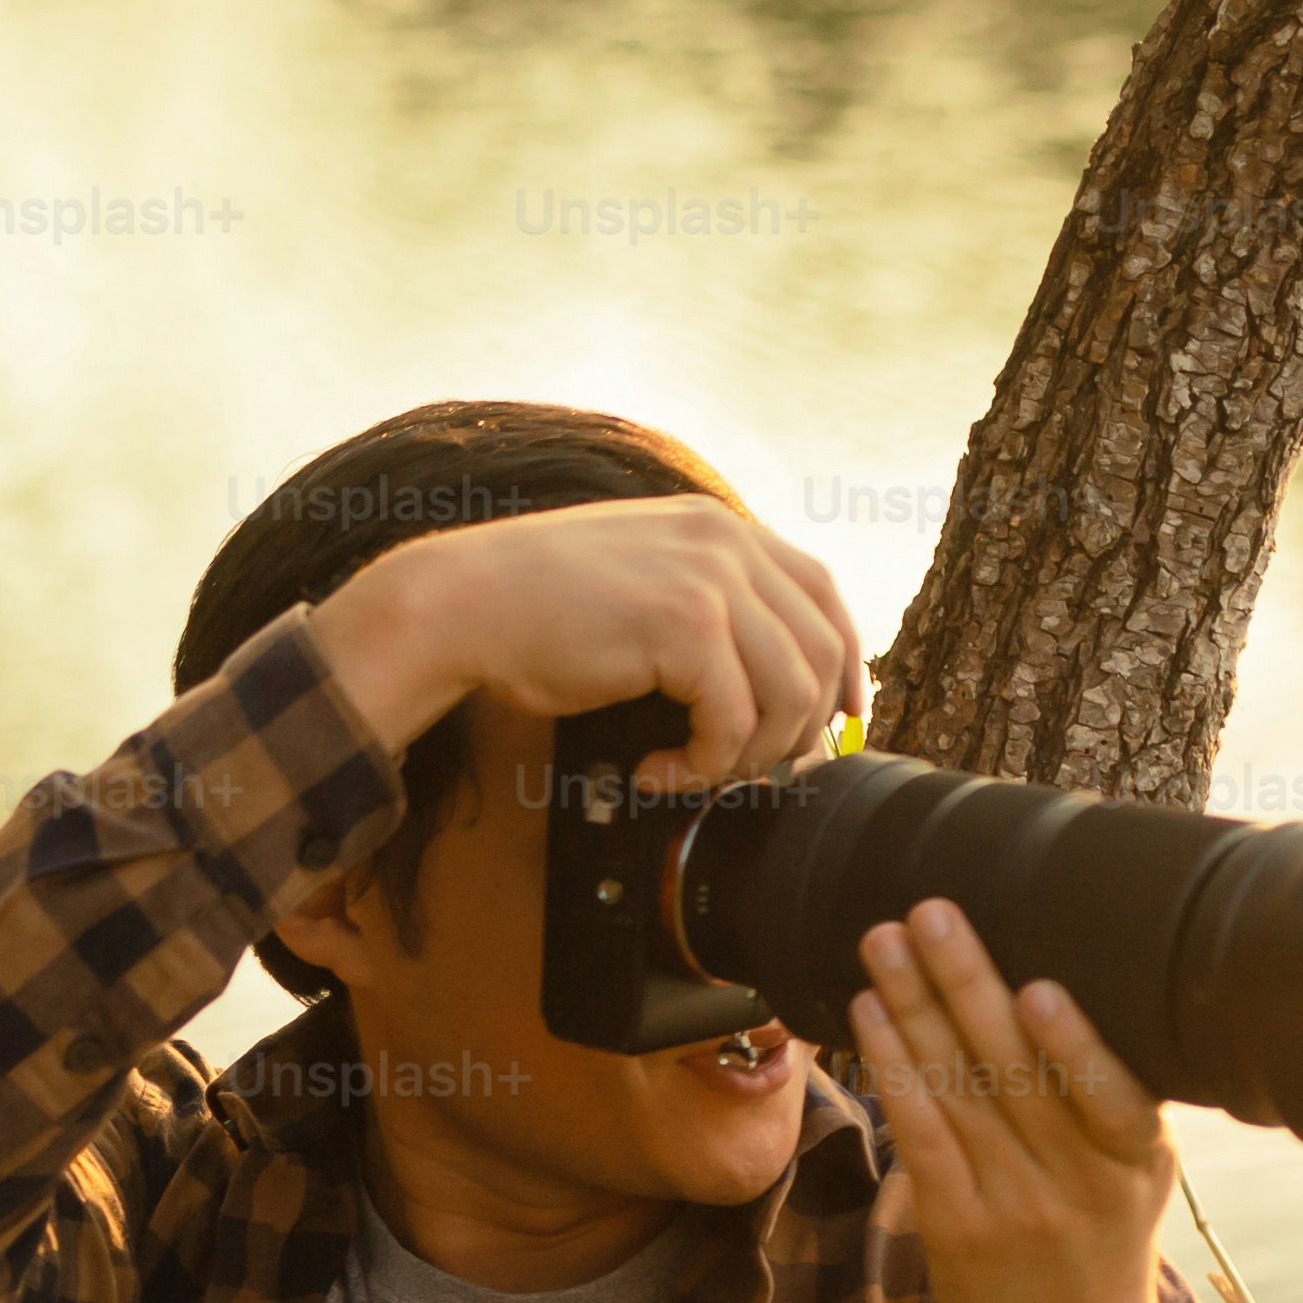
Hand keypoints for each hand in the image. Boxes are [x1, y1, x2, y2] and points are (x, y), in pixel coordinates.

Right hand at [301, 496, 864, 793]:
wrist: (459, 604)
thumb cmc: (529, 609)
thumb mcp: (634, 583)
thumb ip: (698, 605)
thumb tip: (755, 679)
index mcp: (719, 528)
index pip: (823, 595)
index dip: (843, 667)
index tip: (832, 724)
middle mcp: (726, 542)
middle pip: (821, 650)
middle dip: (797, 729)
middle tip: (746, 772)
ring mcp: (711, 577)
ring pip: (789, 692)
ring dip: (746, 755)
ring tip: (692, 774)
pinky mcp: (685, 624)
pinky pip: (732, 720)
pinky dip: (700, 765)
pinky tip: (653, 771)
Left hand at [852, 898, 1169, 1302]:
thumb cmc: (1101, 1238)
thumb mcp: (1135, 1174)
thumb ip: (1107, 1098)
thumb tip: (1054, 987)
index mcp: (1136, 1158)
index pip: (1111, 1095)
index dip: (1074, 1044)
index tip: (1040, 986)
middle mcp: (1077, 1183)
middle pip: (1015, 1071)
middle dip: (968, 983)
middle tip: (931, 913)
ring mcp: (1012, 1207)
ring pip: (958, 1092)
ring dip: (914, 1007)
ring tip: (884, 942)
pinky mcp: (955, 1225)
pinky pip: (920, 1136)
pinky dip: (893, 1071)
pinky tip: (869, 1017)